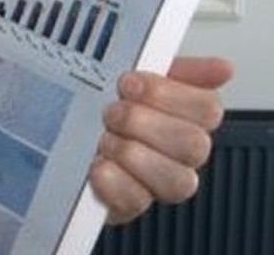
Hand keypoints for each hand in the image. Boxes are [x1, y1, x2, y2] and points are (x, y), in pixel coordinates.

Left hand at [90, 56, 232, 223]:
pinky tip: (96, 165)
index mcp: (181, 117)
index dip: (170, 95)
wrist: (51, 139)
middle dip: (146, 123)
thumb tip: (223, 68)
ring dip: (133, 154)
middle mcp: (175, 153)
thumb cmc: (93, 107)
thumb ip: (173, 69)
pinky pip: (136, 202)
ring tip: (103, 138)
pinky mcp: (127, 206)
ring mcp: (154, 183)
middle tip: (112, 112)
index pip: (208, 109)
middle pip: (195, 145)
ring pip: (177, 181)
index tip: (130, 83)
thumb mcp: (127, 75)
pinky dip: (113, 181)